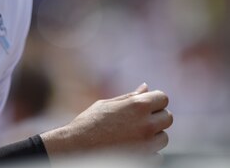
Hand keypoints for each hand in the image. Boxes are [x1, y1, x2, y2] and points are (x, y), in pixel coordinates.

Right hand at [40, 83, 172, 155]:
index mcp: (137, 105)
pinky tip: (131, 148)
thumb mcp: (107, 104)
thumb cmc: (89, 123)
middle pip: (167, 117)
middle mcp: (146, 124)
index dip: (155, 101)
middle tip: (139, 121)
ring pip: (164, 138)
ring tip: (132, 136)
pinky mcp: (145, 159)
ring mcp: (147, 144)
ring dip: (153, 136)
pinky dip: (148, 153)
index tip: (146, 106)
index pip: (163, 98)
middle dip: (156, 118)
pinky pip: (158, 155)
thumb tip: (146, 87)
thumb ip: (130, 97)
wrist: (77, 147)